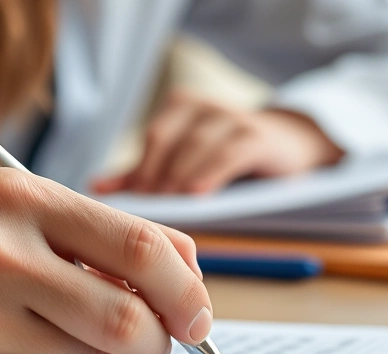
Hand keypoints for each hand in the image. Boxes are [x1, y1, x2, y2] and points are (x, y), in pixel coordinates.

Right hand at [0, 169, 211, 353]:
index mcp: (22, 197)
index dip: (187, 291)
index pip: (140, 247)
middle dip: (158, 341)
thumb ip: (114, 237)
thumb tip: (194, 276)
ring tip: (73, 341)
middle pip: (127, 316)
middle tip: (153, 344)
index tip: (198, 317)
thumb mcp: (32, 219)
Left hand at [92, 90, 343, 194]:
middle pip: (168, 141)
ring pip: (195, 147)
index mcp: (180, 108)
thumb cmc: (229, 158)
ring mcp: (233, 118)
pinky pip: (229, 153)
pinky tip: (198, 194)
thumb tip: (97, 188)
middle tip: (145, 213)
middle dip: (155, 178)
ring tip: (167, 210)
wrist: (290, 147)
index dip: (141, 172)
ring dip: (178, 179)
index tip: (129, 206)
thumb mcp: (185, 161)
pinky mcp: (259, 137)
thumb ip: (145, 172)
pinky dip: (211, 173)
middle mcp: (204, 107)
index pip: (153, 140)